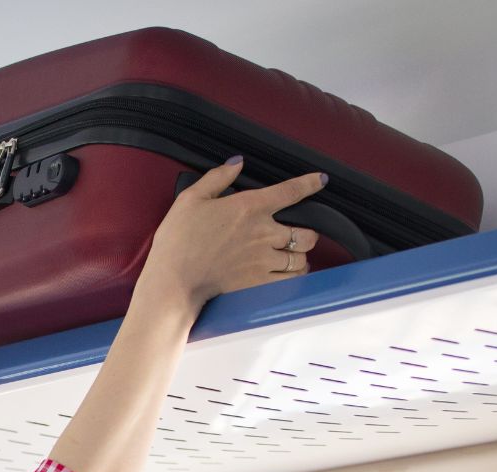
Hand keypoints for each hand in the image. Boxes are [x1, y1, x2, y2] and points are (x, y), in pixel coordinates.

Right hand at [137, 159, 325, 312]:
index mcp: (249, 207)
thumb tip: (237, 163)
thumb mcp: (191, 199)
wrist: (175, 280)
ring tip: (296, 256)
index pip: (290, 191)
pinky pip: (291, 279)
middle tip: (299, 235)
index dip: (310, 183)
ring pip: (301, 257)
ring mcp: (265, 260)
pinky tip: (292, 274)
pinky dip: (296, 276)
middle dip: (306, 233)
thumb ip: (217, 178)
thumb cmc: (179, 239)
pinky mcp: (260, 283)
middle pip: (305, 232)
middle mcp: (264, 232)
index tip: (321, 180)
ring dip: (301, 256)